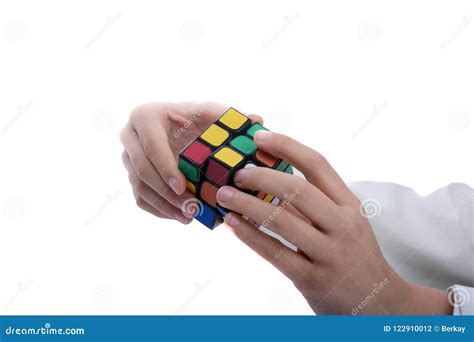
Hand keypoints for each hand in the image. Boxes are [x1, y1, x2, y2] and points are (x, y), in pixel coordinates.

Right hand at [120, 102, 261, 223]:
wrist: (184, 130)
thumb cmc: (200, 120)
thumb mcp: (213, 114)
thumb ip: (231, 116)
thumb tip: (257, 119)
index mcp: (145, 116)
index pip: (151, 145)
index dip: (165, 167)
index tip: (183, 187)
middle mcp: (130, 136)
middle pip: (141, 170)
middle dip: (166, 193)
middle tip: (190, 208)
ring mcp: (128, 158)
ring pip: (139, 187)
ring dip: (164, 205)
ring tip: (189, 216)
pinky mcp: (133, 176)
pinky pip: (140, 198)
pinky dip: (159, 210)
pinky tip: (181, 217)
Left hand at [216, 130, 452, 314]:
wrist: (380, 304)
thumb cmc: (356, 257)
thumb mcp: (346, 224)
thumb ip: (315, 205)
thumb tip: (271, 180)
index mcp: (350, 205)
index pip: (318, 165)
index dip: (287, 146)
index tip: (260, 137)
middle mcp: (343, 225)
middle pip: (297, 189)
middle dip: (262, 176)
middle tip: (236, 173)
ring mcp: (329, 253)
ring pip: (281, 220)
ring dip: (247, 204)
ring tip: (224, 195)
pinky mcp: (313, 279)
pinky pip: (275, 252)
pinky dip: (249, 236)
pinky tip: (232, 224)